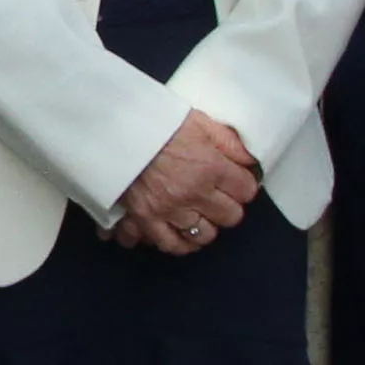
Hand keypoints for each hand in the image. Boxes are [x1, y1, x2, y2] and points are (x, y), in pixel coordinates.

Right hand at [112, 111, 262, 250]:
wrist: (113, 129)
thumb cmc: (155, 121)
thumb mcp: (198, 121)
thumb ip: (228, 141)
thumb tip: (251, 159)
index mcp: (209, 166)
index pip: (246, 190)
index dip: (244, 185)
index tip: (237, 182)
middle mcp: (193, 193)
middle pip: (230, 216)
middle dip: (228, 206)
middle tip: (218, 197)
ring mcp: (168, 210)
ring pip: (204, 235)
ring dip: (205, 225)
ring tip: (199, 215)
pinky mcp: (145, 219)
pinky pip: (170, 244)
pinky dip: (177, 242)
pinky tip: (180, 232)